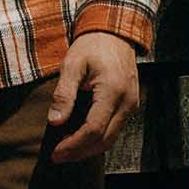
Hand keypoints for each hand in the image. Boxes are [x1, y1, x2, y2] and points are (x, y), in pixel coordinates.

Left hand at [47, 34, 139, 163]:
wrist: (115, 32)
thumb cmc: (92, 45)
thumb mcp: (72, 65)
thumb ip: (64, 94)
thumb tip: (55, 122)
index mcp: (112, 91)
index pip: (94, 129)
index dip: (74, 145)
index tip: (55, 152)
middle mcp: (127, 101)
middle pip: (105, 140)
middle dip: (80, 152)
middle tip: (58, 156)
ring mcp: (132, 104)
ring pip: (112, 138)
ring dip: (89, 149)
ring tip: (67, 150)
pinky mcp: (131, 105)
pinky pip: (115, 129)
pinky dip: (98, 138)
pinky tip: (81, 138)